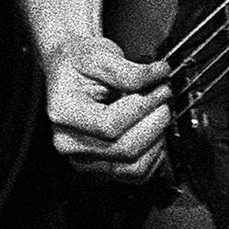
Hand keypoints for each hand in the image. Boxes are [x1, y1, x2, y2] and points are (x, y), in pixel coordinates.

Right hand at [42, 33, 172, 182]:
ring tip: (160, 113)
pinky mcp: (101, 166)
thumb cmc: (79, 62)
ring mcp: (85, 158)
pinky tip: (155, 130)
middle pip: (124, 149)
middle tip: (165, 96)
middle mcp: (69, 142)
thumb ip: (130, 70)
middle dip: (154, 121)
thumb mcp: (100, 54)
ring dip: (157, 139)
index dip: (142, 107)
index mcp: (63, 112)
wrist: (71, 67)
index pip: (109, 124)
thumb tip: (158, 76)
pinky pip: (136, 174)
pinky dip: (154, 155)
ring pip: (133, 167)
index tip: (160, 87)